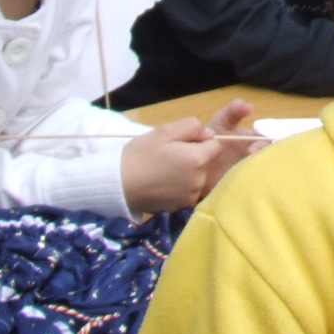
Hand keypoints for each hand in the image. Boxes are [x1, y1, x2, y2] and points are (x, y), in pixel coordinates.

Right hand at [118, 114, 261, 214]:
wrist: (118, 184)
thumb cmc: (140, 154)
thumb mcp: (164, 131)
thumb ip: (191, 127)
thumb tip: (209, 134)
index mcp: (197, 159)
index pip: (215, 145)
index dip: (201, 140)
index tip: (182, 142)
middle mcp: (199, 180)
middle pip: (206, 162)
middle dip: (194, 156)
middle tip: (169, 155)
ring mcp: (191, 196)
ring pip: (198, 177)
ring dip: (188, 172)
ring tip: (164, 170)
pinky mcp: (181, 207)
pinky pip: (189, 191)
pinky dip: (180, 187)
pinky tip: (162, 183)